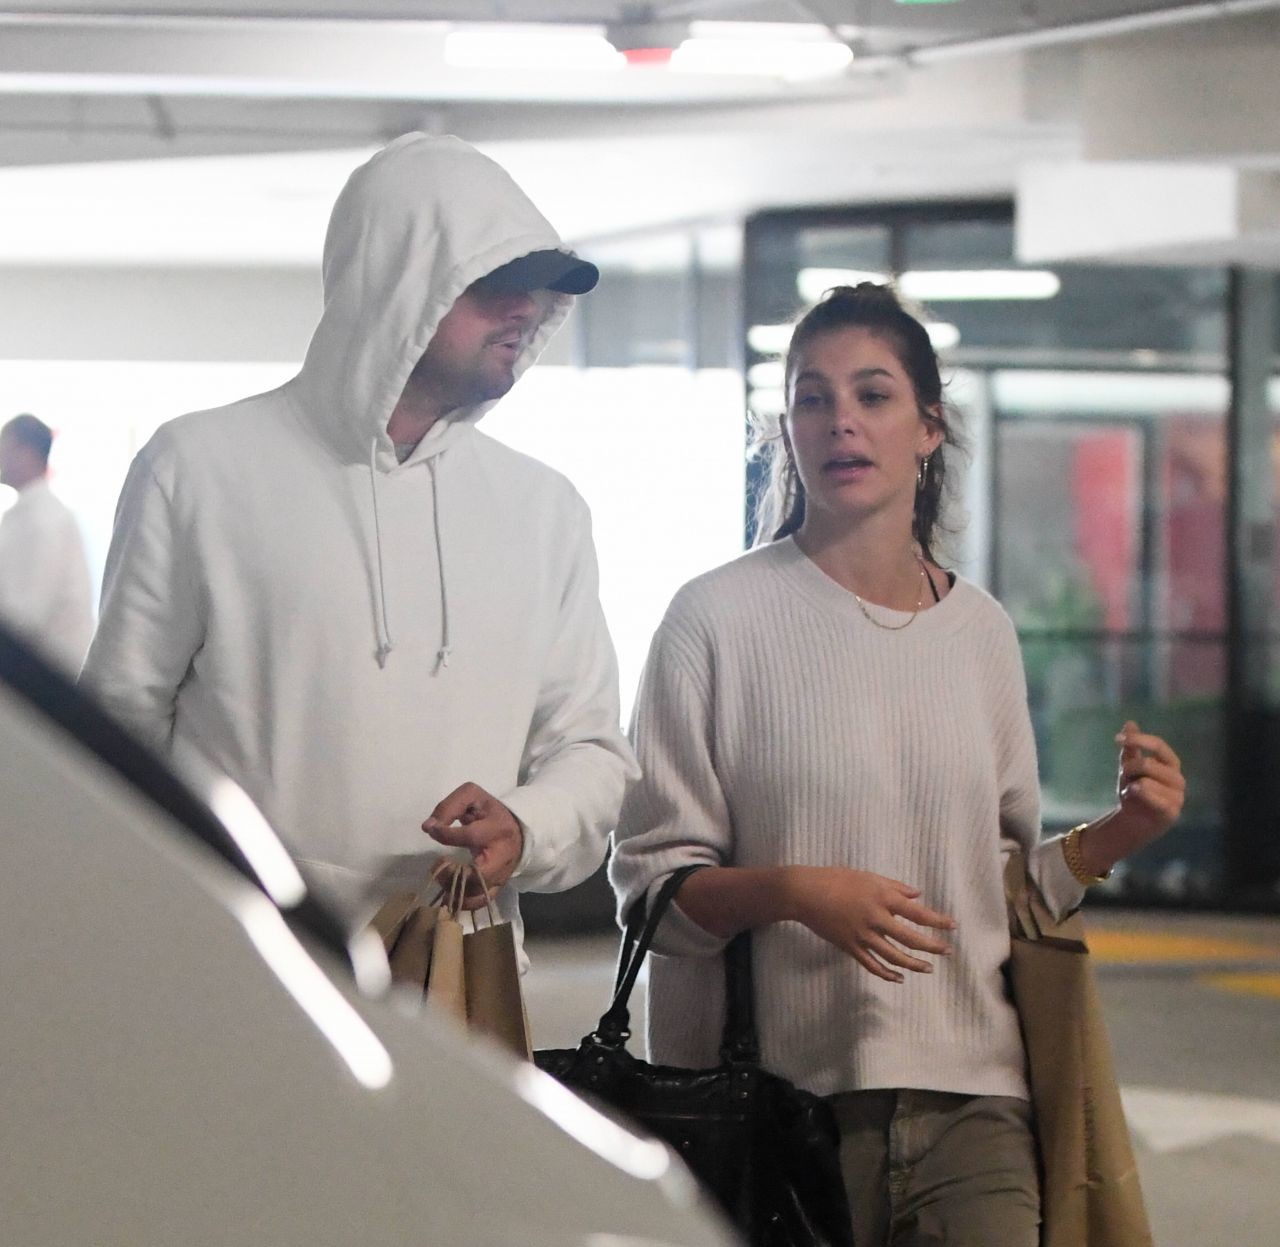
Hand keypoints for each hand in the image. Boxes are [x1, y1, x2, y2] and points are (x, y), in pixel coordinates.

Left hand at [422, 782, 523, 909]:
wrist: (517, 830)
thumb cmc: (488, 812)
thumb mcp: (471, 796)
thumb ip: (449, 807)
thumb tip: (428, 827)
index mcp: (496, 829)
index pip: (470, 835)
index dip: (446, 835)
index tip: (431, 829)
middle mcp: (502, 855)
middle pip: (480, 874)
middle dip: (453, 875)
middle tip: (438, 866)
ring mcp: (501, 874)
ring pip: (478, 892)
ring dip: (454, 890)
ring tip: (442, 878)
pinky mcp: (498, 887)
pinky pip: (481, 902)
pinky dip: (464, 903)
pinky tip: (450, 894)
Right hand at [787, 866, 954, 983]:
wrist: (804, 893)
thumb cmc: (836, 879)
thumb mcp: (868, 876)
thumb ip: (894, 886)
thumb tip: (917, 895)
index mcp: (881, 897)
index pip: (916, 912)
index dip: (937, 920)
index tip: (953, 927)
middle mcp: (875, 917)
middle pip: (909, 937)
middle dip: (932, 946)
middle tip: (947, 951)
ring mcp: (862, 935)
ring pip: (893, 956)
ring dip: (913, 964)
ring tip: (928, 968)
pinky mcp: (849, 947)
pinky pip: (872, 965)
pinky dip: (886, 974)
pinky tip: (898, 978)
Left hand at [1077, 721, 1186, 875]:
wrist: (1133, 822)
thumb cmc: (1134, 791)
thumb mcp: (1130, 767)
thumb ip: (1132, 748)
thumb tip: (1130, 723)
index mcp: (1170, 764)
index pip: (1159, 745)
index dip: (1139, 740)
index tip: (1117, 739)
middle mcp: (1177, 779)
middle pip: (1149, 763)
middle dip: (1130, 768)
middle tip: (1123, 775)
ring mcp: (1177, 797)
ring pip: (1147, 782)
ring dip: (1131, 785)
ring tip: (1129, 791)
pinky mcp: (1172, 812)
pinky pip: (1152, 799)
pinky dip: (1137, 796)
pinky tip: (1131, 796)